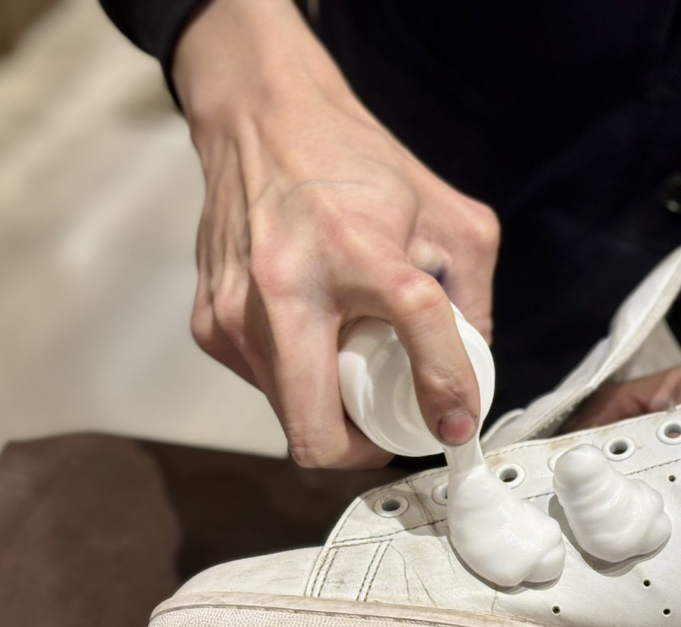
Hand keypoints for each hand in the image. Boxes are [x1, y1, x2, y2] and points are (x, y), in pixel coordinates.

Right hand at [174, 0, 498, 467]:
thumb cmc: (359, 168)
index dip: (446, 387)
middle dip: (362, 451)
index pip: (415, 325)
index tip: (458, 425)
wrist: (260, 121)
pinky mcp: (207, 323)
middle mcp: (285, 286)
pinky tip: (316, 341)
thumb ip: (473, 297)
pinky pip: (264, 387)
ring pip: (290, 418)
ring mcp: (235, 311)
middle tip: (390, 426)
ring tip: (357, 371)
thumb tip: (473, 372)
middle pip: (315, 433)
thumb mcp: (448, 217)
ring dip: (330, 413)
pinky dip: (299, 382)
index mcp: (358, 248)